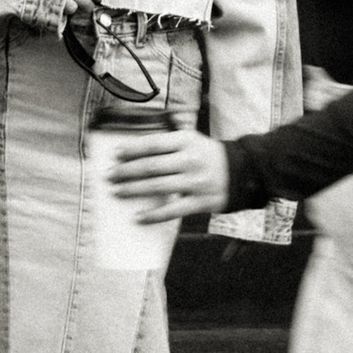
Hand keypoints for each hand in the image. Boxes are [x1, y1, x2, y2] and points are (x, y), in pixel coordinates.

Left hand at [106, 129, 230, 224]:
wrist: (242, 172)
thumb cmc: (209, 154)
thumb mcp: (193, 138)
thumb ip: (169, 136)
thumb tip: (139, 136)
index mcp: (186, 141)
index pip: (153, 144)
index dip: (132, 149)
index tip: (115, 154)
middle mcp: (190, 160)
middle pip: (151, 166)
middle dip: (126, 171)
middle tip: (109, 176)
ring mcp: (195, 182)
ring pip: (158, 187)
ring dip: (134, 190)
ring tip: (116, 192)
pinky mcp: (200, 202)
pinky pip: (173, 210)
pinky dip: (154, 215)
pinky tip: (138, 217)